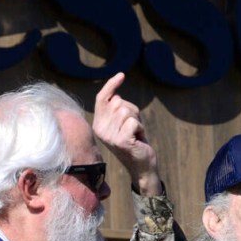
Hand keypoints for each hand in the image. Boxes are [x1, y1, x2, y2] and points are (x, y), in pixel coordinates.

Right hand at [93, 72, 161, 194]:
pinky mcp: (121, 141)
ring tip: (136, 134)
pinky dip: (141, 128)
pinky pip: (134, 122)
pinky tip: (139, 139)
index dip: (111, 85)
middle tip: (133, 127)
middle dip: (131, 111)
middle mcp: (100, 130)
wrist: (142, 165)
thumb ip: (117, 108)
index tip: (121, 75)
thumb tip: (116, 87)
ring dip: (137, 121)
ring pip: (127, 111)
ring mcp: (110, 136)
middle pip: (118, 102)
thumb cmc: (135, 141)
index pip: (101, 99)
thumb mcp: (123, 122)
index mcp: (98, 124)